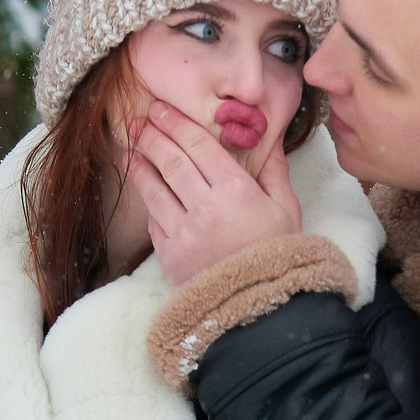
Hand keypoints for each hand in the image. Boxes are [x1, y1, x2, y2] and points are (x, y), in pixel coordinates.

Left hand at [128, 100, 301, 287]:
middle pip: (172, 161)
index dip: (178, 124)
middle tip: (141, 120)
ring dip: (141, 166)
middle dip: (154, 137)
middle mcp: (206, 208)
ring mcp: (183, 232)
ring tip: (131, 149)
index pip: (200, 147)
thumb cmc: (279, 257)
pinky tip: (145, 188)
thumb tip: (271, 142)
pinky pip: (154, 220)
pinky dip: (149, 201)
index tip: (162, 110)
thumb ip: (275, 173)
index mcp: (237, 192)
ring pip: (155, 189)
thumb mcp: (288, 211)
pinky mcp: (169, 254)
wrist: (260, 309)